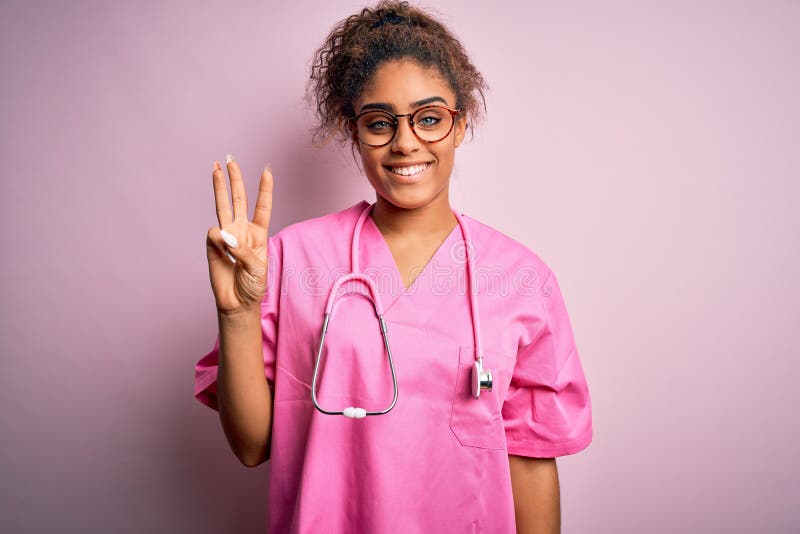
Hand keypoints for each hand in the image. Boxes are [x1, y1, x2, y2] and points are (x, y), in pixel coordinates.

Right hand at [206, 155, 272, 314]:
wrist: (237, 302)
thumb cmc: (252, 284)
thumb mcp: (258, 268)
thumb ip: (243, 250)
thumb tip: (225, 236)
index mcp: (259, 233)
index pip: (262, 206)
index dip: (265, 189)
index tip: (267, 169)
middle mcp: (242, 229)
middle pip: (239, 199)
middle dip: (235, 179)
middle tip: (230, 159)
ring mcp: (227, 235)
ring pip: (222, 206)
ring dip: (219, 187)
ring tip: (216, 168)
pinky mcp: (213, 245)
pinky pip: (214, 234)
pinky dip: (220, 240)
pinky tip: (225, 250)